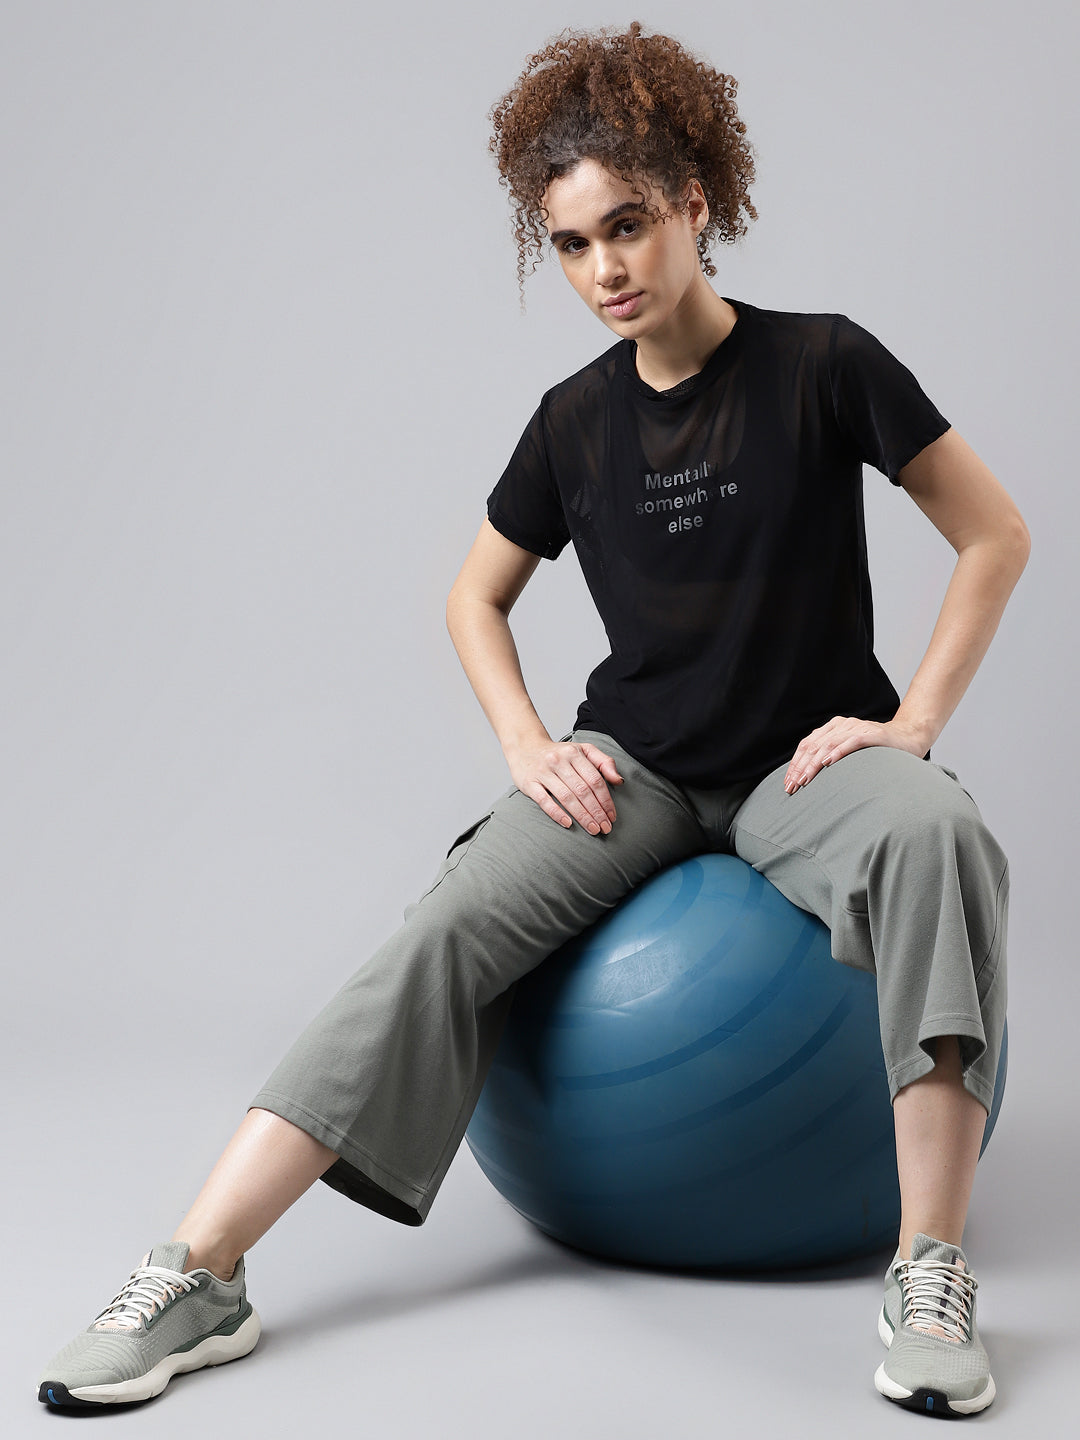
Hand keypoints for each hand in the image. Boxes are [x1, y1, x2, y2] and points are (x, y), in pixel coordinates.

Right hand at [506, 738, 623, 833]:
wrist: (525, 746)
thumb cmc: (558, 753)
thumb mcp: (583, 750)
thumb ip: (604, 762)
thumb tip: (619, 781)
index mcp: (574, 753)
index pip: (595, 780)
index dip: (606, 800)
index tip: (612, 816)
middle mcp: (558, 761)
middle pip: (582, 790)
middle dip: (596, 812)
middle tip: (605, 828)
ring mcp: (542, 772)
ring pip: (566, 797)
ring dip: (582, 815)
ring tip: (593, 829)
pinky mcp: (529, 783)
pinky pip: (544, 801)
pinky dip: (557, 813)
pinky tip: (568, 824)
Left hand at [784, 716, 930, 794]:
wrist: (908, 738)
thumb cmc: (876, 750)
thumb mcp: (848, 752)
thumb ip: (831, 758)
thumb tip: (807, 777)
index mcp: (833, 728)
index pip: (807, 745)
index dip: (795, 764)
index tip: (787, 782)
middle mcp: (842, 725)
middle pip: (814, 745)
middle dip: (800, 767)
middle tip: (792, 786)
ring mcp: (857, 728)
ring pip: (828, 744)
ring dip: (814, 764)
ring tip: (805, 779)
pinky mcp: (872, 734)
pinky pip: (851, 742)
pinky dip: (838, 752)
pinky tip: (828, 763)